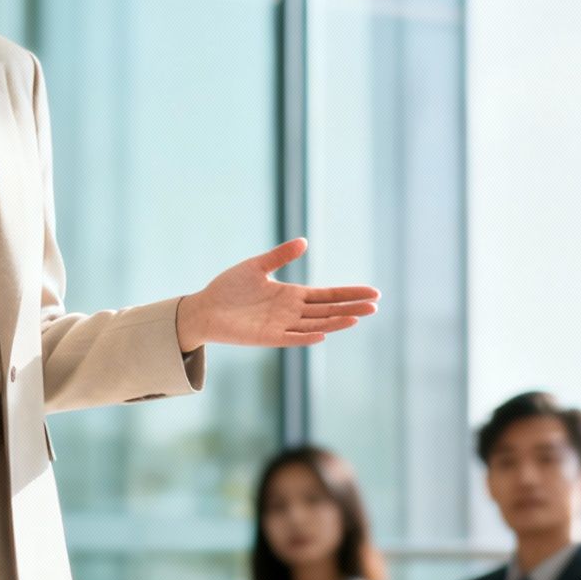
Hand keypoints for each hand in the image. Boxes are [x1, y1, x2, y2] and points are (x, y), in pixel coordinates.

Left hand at [175, 238, 377, 352]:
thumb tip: (304, 242)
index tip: (373, 293)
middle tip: (376, 305)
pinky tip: (323, 332)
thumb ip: (280, 256)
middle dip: (352, 307)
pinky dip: (307, 335)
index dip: (350, 293)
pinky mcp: (267, 337)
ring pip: (316, 324)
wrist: (204, 308)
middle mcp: (291, 312)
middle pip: (329, 310)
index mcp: (292, 295)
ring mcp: (281, 326)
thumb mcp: (256, 266)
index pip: (328, 295)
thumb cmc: (229, 288)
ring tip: (357, 317)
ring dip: (336, 321)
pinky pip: (292, 338)